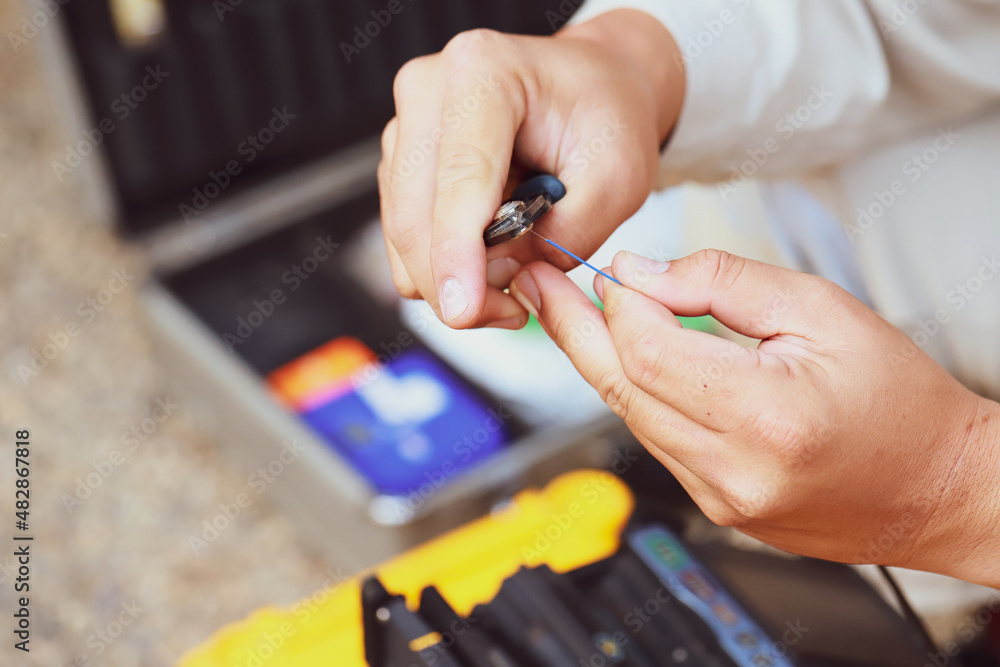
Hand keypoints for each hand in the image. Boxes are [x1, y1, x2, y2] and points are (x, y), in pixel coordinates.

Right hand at [377, 10, 683, 328]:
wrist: (592, 88)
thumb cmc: (607, 116)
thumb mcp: (619, 177)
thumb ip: (568, 233)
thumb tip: (502, 277)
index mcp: (484, 72)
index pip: (460, 177)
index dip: (456, 253)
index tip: (464, 311)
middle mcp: (428, 92)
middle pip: (415, 217)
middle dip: (457, 285)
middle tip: (513, 310)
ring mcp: (406, 128)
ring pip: (404, 237)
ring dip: (451, 280)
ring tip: (514, 276)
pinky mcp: (401, 164)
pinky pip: (405, 239)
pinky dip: (443, 267)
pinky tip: (490, 260)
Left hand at [509, 249, 999, 587]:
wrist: (936, 486)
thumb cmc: (898, 399)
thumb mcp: (821, 309)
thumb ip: (722, 283)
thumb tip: (640, 274)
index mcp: (765, 416)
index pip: (648, 353)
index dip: (618, 305)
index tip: (610, 270)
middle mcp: (733, 469)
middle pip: (618, 388)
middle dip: (572, 329)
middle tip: (538, 285)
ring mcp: (720, 497)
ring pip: (629, 416)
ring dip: (599, 361)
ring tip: (573, 313)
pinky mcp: (717, 507)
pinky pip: (655, 440)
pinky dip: (636, 394)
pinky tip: (628, 359)